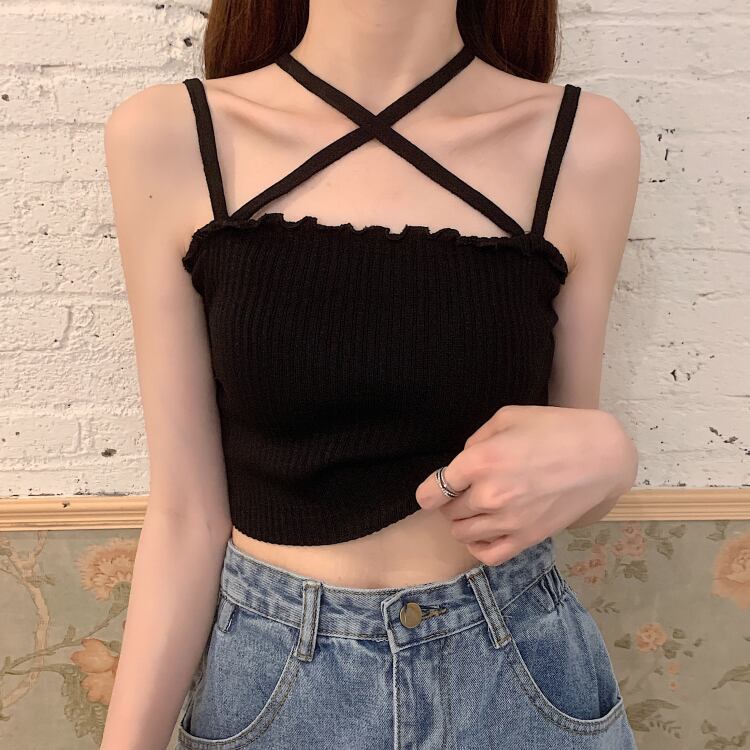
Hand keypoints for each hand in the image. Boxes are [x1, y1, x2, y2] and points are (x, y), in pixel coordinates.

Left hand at [414, 404, 630, 564]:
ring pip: (463, 533)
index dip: (429, 490)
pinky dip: (478, 546)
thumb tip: (462, 462)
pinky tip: (484, 532)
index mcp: (481, 461)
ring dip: (463, 522)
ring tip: (476, 509)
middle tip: (466, 490)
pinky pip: (489, 554)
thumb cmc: (555, 429)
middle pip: (449, 511)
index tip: (434, 489)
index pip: (432, 490)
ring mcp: (509, 520)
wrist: (601, 455)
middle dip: (451, 501)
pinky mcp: (528, 538)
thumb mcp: (508, 417)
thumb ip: (477, 440)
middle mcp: (489, 495)